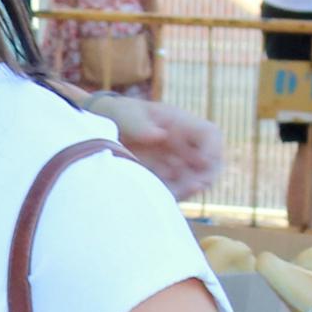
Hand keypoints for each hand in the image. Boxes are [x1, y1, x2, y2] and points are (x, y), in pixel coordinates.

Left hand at [93, 93, 223, 195]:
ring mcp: (175, 164)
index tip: (204, 162)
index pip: (210, 135)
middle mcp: (183, 146)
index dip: (213, 149)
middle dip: (206, 176)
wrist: (98, 131)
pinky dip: (171, 196)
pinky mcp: (163, 181)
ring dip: (188, 190)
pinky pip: (175, 192)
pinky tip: (158, 197)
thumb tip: (159, 136)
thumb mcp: (125, 114)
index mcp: (180, 125)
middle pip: (210, 163)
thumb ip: (139, 124)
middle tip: (193, 187)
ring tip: (173, 194)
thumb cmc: (117, 116)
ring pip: (194, 181)